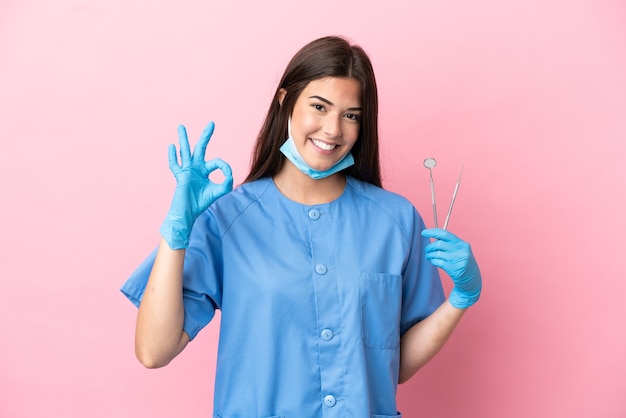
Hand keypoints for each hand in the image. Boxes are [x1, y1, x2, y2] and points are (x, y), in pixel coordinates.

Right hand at [160, 122, 232, 248]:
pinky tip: (172, 146)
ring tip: (181, 126)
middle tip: (212, 123)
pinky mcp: (180, 177)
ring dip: (183, 139)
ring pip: (185, 151)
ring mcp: (187, 171)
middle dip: (206, 135)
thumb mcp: (219, 191)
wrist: (188, 213)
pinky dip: (173, 156)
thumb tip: (229, 174)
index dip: (225, 167)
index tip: (228, 175)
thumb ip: (226, 182)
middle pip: (201, 148)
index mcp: (205, 170)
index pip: (217, 162)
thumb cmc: (201, 203)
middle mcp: (195, 168)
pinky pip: (175, 165)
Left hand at [421, 228, 481, 308]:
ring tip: (429, 257)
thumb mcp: (460, 251)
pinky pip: (438, 262)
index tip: (424, 233)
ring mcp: (458, 260)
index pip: (445, 234)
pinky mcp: (454, 269)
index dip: (433, 232)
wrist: (472, 280)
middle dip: (430, 247)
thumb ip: (449, 244)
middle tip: (427, 250)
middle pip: (439, 244)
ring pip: (437, 254)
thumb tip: (434, 237)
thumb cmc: (462, 263)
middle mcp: (461, 251)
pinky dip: (433, 261)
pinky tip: (434, 262)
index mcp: (462, 244)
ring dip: (430, 255)